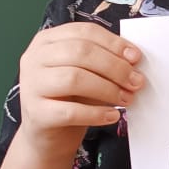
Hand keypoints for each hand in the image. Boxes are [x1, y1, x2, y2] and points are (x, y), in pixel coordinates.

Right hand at [17, 21, 142, 148]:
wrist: (49, 136)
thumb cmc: (71, 99)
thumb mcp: (88, 73)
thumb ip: (105, 62)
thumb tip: (134, 60)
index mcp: (47, 40)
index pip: (84, 32)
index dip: (113, 43)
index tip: (136, 58)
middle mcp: (34, 58)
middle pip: (80, 52)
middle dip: (114, 67)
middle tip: (136, 82)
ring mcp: (31, 85)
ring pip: (74, 79)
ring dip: (108, 89)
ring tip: (127, 99)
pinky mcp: (36, 113)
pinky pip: (70, 111)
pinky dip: (96, 114)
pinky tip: (112, 116)